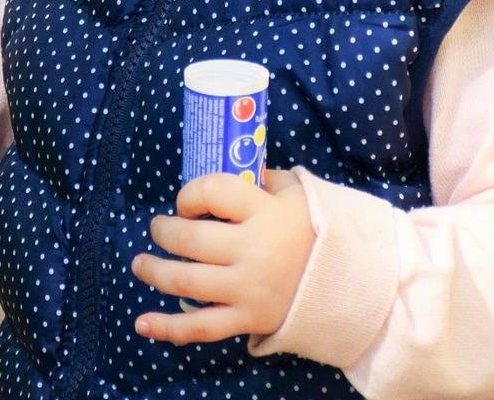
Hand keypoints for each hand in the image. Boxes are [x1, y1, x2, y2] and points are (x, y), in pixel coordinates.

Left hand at [129, 167, 314, 345]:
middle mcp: (253, 251)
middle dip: (164, 232)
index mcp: (265, 213)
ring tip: (140, 264)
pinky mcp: (248, 319)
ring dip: (154, 272)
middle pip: (190, 239)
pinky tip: (142, 323)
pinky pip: (201, 327)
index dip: (189, 194)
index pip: (210, 191)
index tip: (187, 203)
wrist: (353, 285)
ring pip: (186, 281)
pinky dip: (168, 328)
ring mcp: (248, 288)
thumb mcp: (299, 194)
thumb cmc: (318, 233)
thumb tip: (237, 166)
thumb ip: (266, 180)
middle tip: (158, 228)